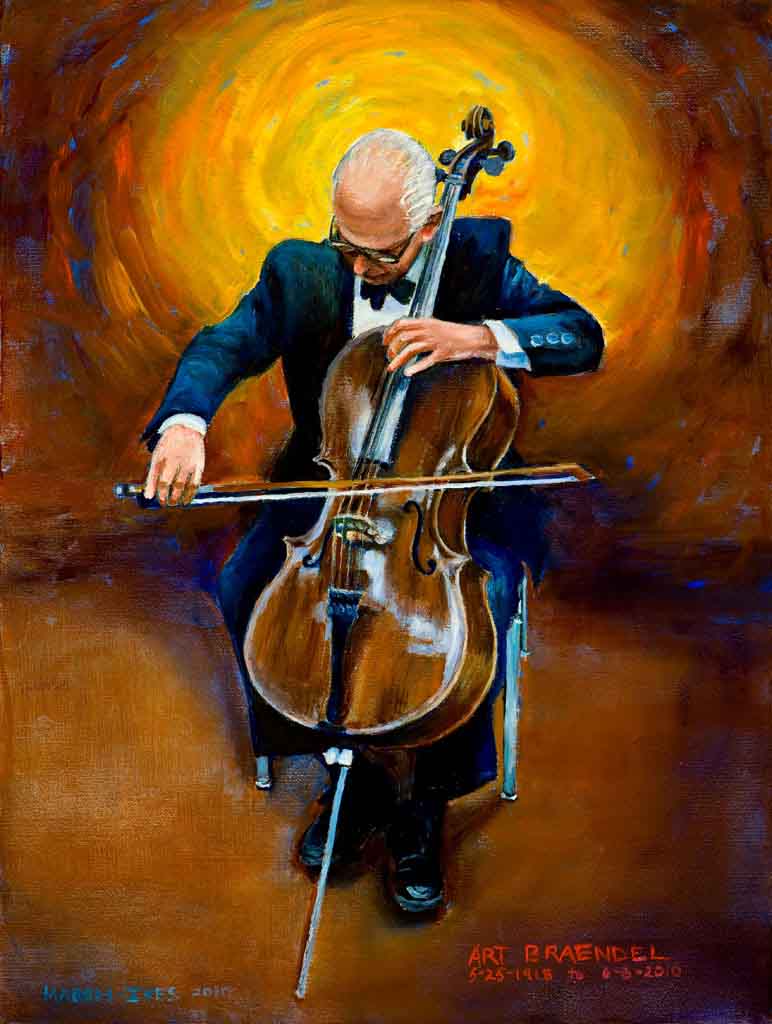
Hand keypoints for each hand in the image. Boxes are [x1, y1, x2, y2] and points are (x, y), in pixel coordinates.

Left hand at [143, 425, 204, 505]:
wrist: (186, 428)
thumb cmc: (169, 445)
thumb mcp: (157, 455)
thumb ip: (152, 475)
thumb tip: (147, 496)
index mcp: (161, 457)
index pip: (155, 477)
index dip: (153, 490)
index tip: (153, 499)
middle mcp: (173, 460)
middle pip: (167, 483)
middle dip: (164, 496)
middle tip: (164, 503)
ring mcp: (186, 463)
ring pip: (180, 485)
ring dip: (176, 497)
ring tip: (174, 503)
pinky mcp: (198, 466)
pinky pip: (194, 484)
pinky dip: (190, 494)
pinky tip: (187, 500)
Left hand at [382, 318, 498, 375]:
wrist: (474, 337)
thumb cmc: (453, 333)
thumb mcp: (435, 326)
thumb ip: (420, 328)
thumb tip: (403, 334)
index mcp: (426, 322)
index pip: (401, 323)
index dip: (389, 332)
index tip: (384, 342)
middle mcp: (429, 330)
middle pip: (403, 337)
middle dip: (392, 348)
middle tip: (389, 357)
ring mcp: (436, 342)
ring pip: (411, 349)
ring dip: (398, 359)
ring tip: (392, 367)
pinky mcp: (443, 353)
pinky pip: (426, 361)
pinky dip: (415, 367)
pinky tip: (407, 373)